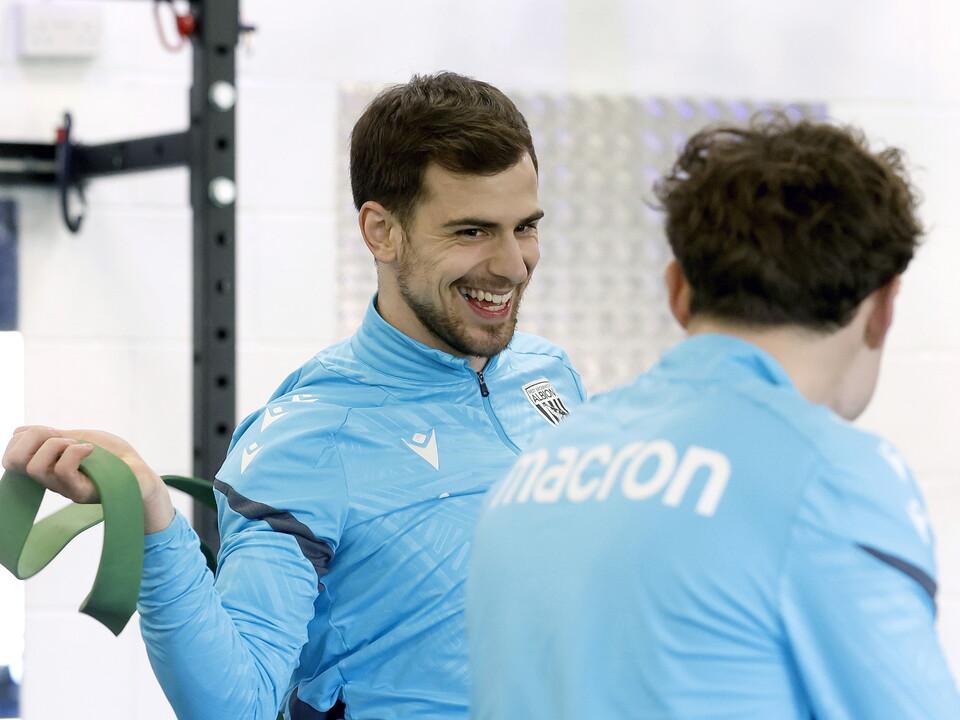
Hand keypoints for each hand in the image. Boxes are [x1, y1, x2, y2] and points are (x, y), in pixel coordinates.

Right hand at [3, 426, 175, 533]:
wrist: (140, 473)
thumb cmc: (113, 455)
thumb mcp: (79, 437)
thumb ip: (52, 436)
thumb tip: (20, 431)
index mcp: (46, 466)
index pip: (11, 456)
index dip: (24, 436)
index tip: (53, 430)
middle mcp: (49, 480)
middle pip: (12, 462)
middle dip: (33, 437)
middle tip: (61, 435)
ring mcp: (64, 488)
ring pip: (35, 467)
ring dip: (56, 445)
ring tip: (79, 444)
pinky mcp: (81, 493)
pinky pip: (62, 472)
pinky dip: (74, 452)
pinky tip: (91, 450)